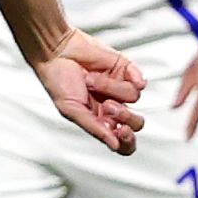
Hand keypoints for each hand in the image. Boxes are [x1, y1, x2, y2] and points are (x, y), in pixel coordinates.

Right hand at [34, 31, 144, 155]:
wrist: (58, 51)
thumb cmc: (58, 81)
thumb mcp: (72, 110)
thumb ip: (94, 128)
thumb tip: (114, 145)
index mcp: (100, 121)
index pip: (123, 142)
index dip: (127, 141)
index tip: (120, 130)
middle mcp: (113, 107)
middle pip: (136, 122)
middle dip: (125, 116)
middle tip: (107, 105)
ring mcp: (120, 88)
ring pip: (134, 97)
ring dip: (112, 88)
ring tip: (92, 80)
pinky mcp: (126, 70)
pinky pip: (140, 80)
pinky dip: (133, 77)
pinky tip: (120, 73)